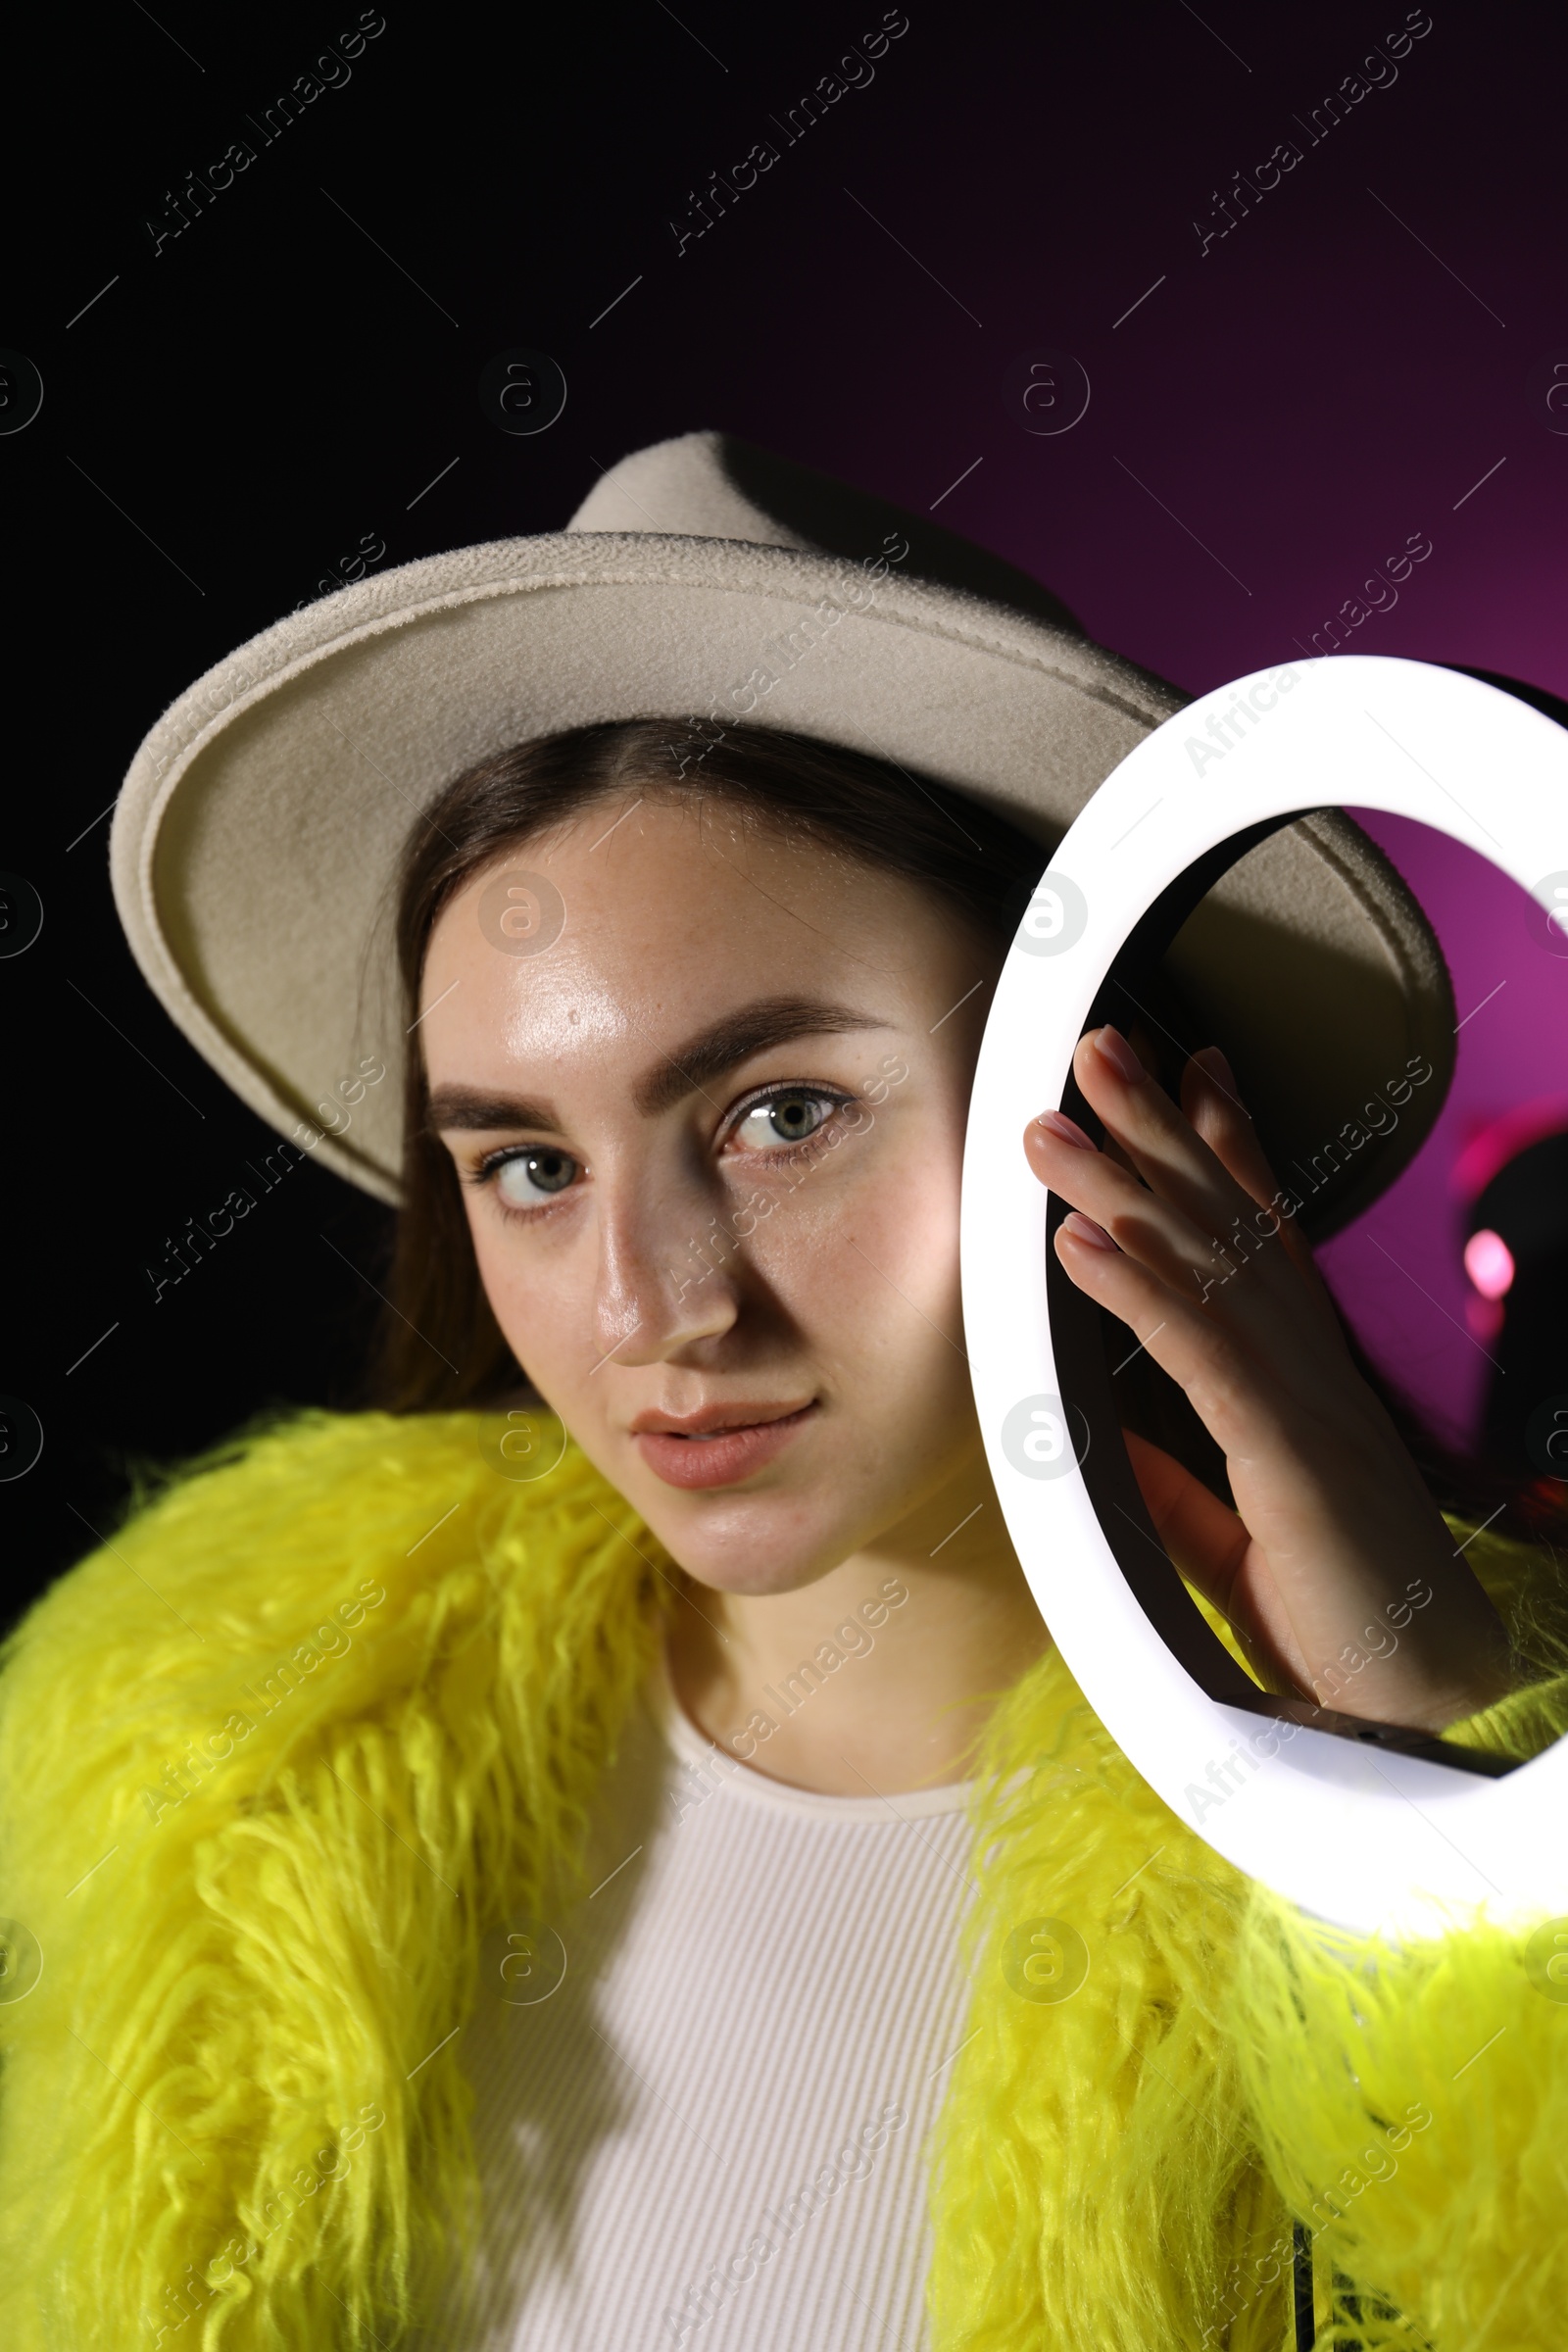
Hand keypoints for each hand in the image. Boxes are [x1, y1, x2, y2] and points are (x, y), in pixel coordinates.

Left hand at [1023, 1024, 1514, 1733]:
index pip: (1255, 1240)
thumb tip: (1111, 1436)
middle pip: (1222, 1223)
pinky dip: (1138, 1291)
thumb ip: (1177, 1479)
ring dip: (1123, 1186)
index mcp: (1299, 1380)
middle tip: (1096, 1048)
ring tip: (1055, 1123)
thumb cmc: (1339, 1614)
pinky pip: (1200, 1356)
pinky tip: (1081, 1242)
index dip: (1221, 1149)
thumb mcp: (1232, 1534)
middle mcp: (1307, 1367)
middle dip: (1156, 1128)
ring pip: (1203, 1268)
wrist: (1416, 1701)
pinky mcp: (1288, 1455)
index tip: (1186, 1070)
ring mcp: (1301, 1402)